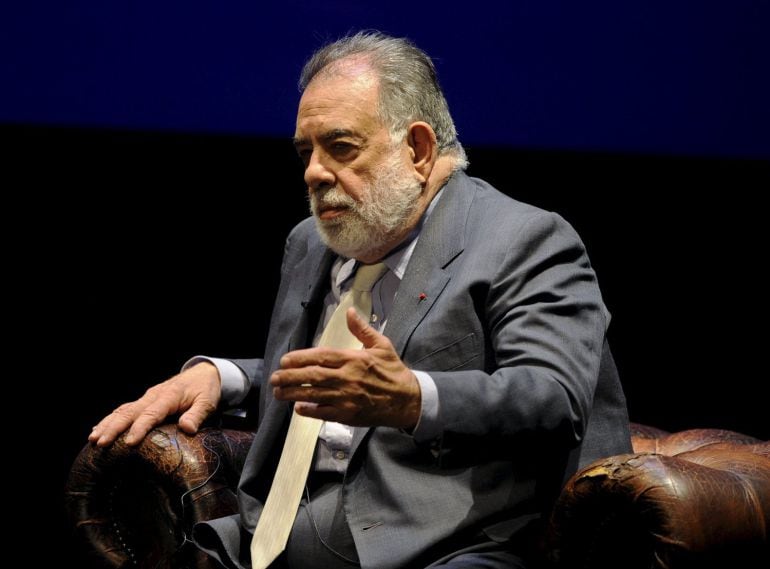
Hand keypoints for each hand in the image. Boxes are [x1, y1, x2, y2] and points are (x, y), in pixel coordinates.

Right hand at [88, 361, 220, 446]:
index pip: (152, 413)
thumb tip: (187, 428)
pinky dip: (110, 419)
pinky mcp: (145, 401)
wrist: (204, 373)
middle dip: (114, 428)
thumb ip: (197, 415)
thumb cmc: (206, 390)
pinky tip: (98, 429)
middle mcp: (154, 395)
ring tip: (93, 439)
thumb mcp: (207, 402)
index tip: (130, 443)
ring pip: (123, 410)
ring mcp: (147, 397)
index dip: (140, 428)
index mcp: (169, 396)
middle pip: (130, 412)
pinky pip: (124, 409)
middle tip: (101, 443)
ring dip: (107, 424)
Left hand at [270, 308, 421, 427]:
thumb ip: (362, 329)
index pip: (321, 356)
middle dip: (289, 377)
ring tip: (278, 392)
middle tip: (274, 378)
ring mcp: (347, 398)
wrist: (408, 400)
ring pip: (314, 394)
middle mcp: (347, 377)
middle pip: (312, 376)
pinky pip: (324, 412)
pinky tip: (298, 408)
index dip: (300, 358)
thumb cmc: (393, 371)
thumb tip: (350, 311)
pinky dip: (309, 410)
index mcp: (353, 359)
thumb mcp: (381, 345)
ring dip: (293, 393)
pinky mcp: (349, 415)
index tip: (284, 360)